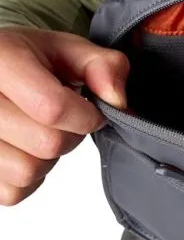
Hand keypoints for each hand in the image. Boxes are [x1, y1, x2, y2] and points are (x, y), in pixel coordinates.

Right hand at [0, 26, 128, 205]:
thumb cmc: (28, 59)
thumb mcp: (68, 48)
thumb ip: (103, 66)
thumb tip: (117, 99)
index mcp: (1, 61)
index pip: (52, 108)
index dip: (86, 116)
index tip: (91, 111)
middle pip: (47, 144)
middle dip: (71, 135)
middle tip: (64, 119)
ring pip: (28, 171)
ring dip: (48, 157)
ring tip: (40, 130)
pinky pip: (12, 191)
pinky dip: (29, 177)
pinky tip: (23, 147)